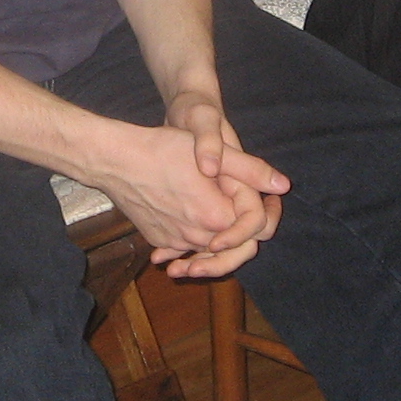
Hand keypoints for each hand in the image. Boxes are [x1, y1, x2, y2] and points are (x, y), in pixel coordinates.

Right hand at [88, 101, 289, 278]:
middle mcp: (197, 237)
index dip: (268, 214)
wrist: (116, 161)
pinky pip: (183, 246)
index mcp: (216, 218)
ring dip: (220, 239)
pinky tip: (197, 219)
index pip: (256, 231)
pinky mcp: (158, 239)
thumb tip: (284, 185)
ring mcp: (175, 241)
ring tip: (229, 219)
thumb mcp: (213, 154)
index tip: (267, 199)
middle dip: (246, 233)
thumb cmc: (163, 150)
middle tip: (252, 212)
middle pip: (234, 249)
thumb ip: (251, 171)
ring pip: (208, 250)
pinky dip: (193, 241)